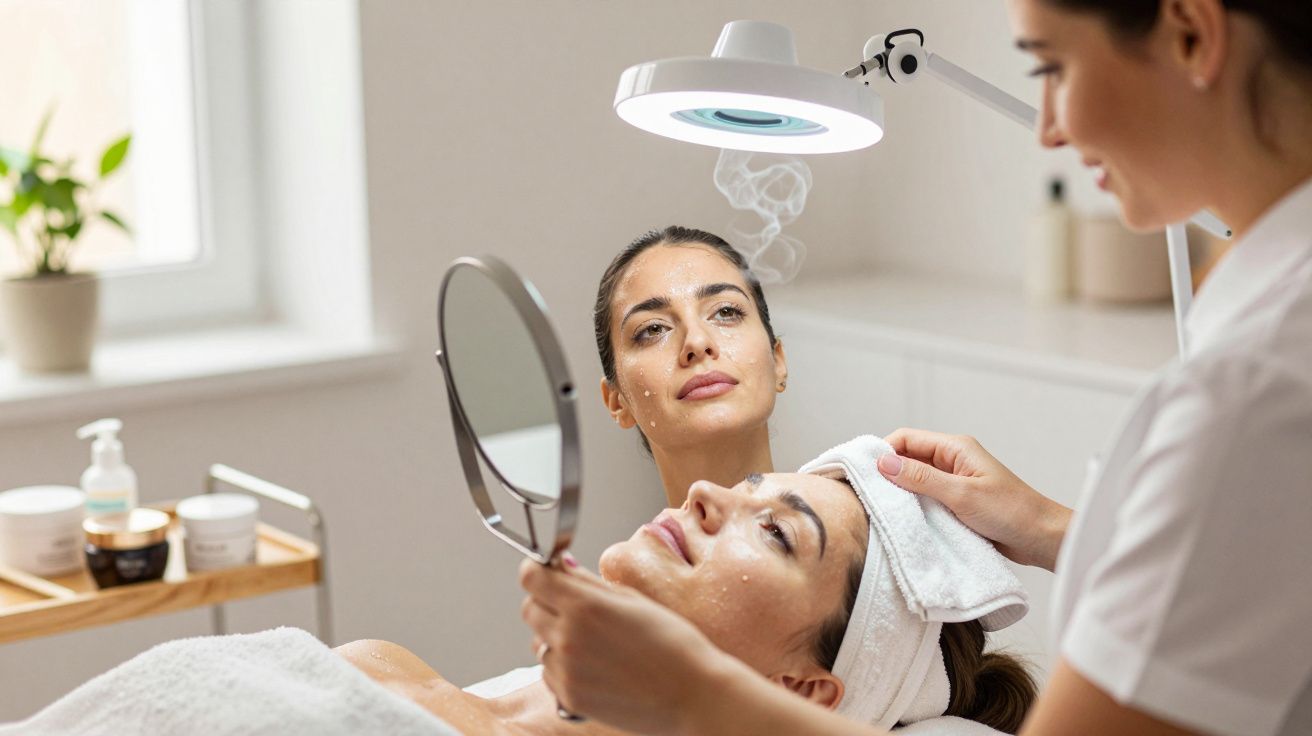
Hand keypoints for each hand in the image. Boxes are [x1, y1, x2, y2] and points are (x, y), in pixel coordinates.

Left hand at [518, 556, 725, 734]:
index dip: (538, 570)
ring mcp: (566, 671)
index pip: (531, 577)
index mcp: (585, 606)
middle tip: (573, 605)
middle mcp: (568, 638)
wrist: (692, 695)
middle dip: (545, 601)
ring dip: (554, 636)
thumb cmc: (674, 646)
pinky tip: (595, 665)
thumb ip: (591, 584)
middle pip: (529, 609)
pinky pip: (549, 672)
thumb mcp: (634, 600)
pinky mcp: (569, 698)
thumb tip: (564, 567)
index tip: (547, 571)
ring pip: (538, 642)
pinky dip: (563, 666)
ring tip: (592, 641)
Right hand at [880, 428, 1070, 570]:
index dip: (883, 452)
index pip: (906, 439)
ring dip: (900, 494)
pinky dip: (913, 508)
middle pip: (907, 459)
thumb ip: (921, 479)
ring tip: (882, 510)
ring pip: (914, 481)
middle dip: (887, 474)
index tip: (863, 473)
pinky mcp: (955, 503)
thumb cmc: (1012, 512)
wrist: (1042, 539)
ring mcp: (953, 482)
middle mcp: (952, 461)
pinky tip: (903, 521)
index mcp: (955, 448)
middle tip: (867, 494)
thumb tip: (883, 463)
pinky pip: (925, 499)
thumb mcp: (961, 494)